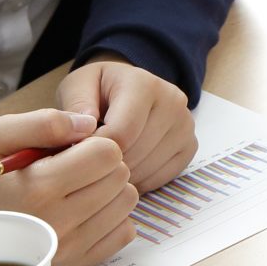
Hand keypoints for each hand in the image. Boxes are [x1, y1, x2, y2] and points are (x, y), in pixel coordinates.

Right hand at [0, 108, 140, 265]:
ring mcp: (68, 248)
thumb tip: (88, 124)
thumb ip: (44, 122)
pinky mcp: (78, 263)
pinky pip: (125, 230)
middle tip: (75, 170)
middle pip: (120, 175)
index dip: (94, 144)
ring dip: (109, 189)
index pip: (107, 153)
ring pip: (128, 201)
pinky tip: (84, 211)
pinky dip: (111, 217)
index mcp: (38, 189)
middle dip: (103, 165)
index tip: (74, 150)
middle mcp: (56, 224)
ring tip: (78, 189)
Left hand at [56, 58, 197, 191]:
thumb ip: (76, 104)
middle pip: (136, 153)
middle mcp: (173, 102)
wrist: (126, 87)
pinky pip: (163, 177)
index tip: (76, 154)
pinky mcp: (190, 145)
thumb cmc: (98, 89)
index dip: (93, 152)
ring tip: (103, 166)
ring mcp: (185, 125)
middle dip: (106, 165)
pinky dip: (140, 181)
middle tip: (87, 164)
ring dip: (122, 176)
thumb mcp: (77, 85)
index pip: (121, 134)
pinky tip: (124, 170)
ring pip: (149, 168)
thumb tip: (85, 129)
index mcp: (145, 85)